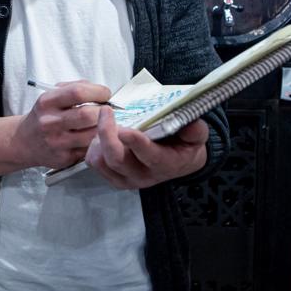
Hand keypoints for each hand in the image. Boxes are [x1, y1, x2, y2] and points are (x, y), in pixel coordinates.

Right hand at [9, 80, 111, 169]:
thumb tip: (101, 92)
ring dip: (102, 128)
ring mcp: (56, 142)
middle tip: (106, 111)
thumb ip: (76, 87)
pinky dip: (96, 142)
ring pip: (92, 135)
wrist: (25, 141)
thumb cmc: (45, 115)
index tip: (105, 94)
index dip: (98, 91)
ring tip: (101, 124)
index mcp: (47, 102)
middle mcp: (49, 122)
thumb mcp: (52, 95)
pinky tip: (93, 137)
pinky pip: (89, 149)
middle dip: (103, 112)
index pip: (78, 92)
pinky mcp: (64, 158)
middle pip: (87, 115)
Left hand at [85, 106, 208, 189]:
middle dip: (106, 134)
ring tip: (106, 121)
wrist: (180, 163)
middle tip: (106, 111)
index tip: (124, 129)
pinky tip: (102, 133)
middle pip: (116, 159)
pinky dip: (93, 146)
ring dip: (98, 140)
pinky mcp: (114, 178)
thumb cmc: (185, 146)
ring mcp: (126, 179)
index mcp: (165, 164)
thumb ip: (195, 130)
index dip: (135, 142)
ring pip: (101, 162)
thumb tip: (189, 124)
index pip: (148, 155)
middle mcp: (143, 175)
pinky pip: (95, 163)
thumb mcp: (197, 136)